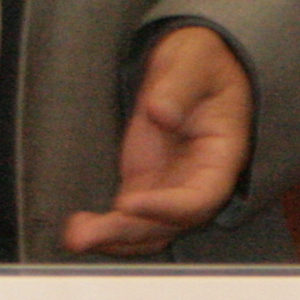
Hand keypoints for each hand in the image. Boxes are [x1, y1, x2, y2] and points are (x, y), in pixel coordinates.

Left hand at [61, 24, 255, 255]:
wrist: (194, 64)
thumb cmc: (202, 61)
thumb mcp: (195, 60)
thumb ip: (179, 85)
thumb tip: (162, 114)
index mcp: (221, 155)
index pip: (201, 196)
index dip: (169, 208)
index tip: (130, 202)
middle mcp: (197, 180)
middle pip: (169, 223)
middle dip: (129, 232)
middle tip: (87, 234)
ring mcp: (169, 185)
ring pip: (147, 228)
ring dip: (113, 239)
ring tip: (77, 236)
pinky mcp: (145, 182)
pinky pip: (129, 218)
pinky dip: (106, 229)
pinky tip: (79, 229)